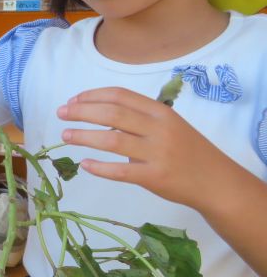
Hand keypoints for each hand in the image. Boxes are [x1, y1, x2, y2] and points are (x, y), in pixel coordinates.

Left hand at [57, 87, 230, 209]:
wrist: (216, 181)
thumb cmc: (187, 150)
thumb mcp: (169, 124)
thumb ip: (139, 118)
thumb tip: (98, 113)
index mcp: (160, 111)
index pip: (119, 96)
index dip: (92, 96)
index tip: (73, 100)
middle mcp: (158, 128)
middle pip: (111, 114)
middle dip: (81, 112)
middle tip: (60, 114)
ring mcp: (157, 153)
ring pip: (112, 141)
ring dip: (84, 136)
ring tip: (65, 136)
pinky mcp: (154, 177)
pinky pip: (121, 171)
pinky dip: (99, 167)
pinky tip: (85, 164)